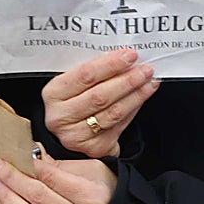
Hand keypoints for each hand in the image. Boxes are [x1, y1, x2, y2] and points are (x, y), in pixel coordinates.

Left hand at [0, 152, 116, 203]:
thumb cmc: (110, 197)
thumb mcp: (96, 173)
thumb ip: (64, 166)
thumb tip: (35, 156)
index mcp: (92, 197)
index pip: (52, 178)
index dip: (29, 166)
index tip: (12, 158)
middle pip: (37, 196)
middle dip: (12, 179)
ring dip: (7, 199)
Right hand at [42, 49, 158, 157]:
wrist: (72, 129)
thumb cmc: (76, 98)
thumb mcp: (75, 82)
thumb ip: (95, 71)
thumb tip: (126, 58)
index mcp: (54, 93)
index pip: (85, 75)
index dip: (110, 64)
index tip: (130, 55)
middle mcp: (60, 117)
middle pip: (100, 96)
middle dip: (128, 81)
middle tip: (146, 70)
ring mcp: (75, 135)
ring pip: (113, 113)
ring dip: (136, 95)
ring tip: (150, 82)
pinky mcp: (93, 148)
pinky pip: (120, 126)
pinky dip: (134, 110)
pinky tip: (142, 98)